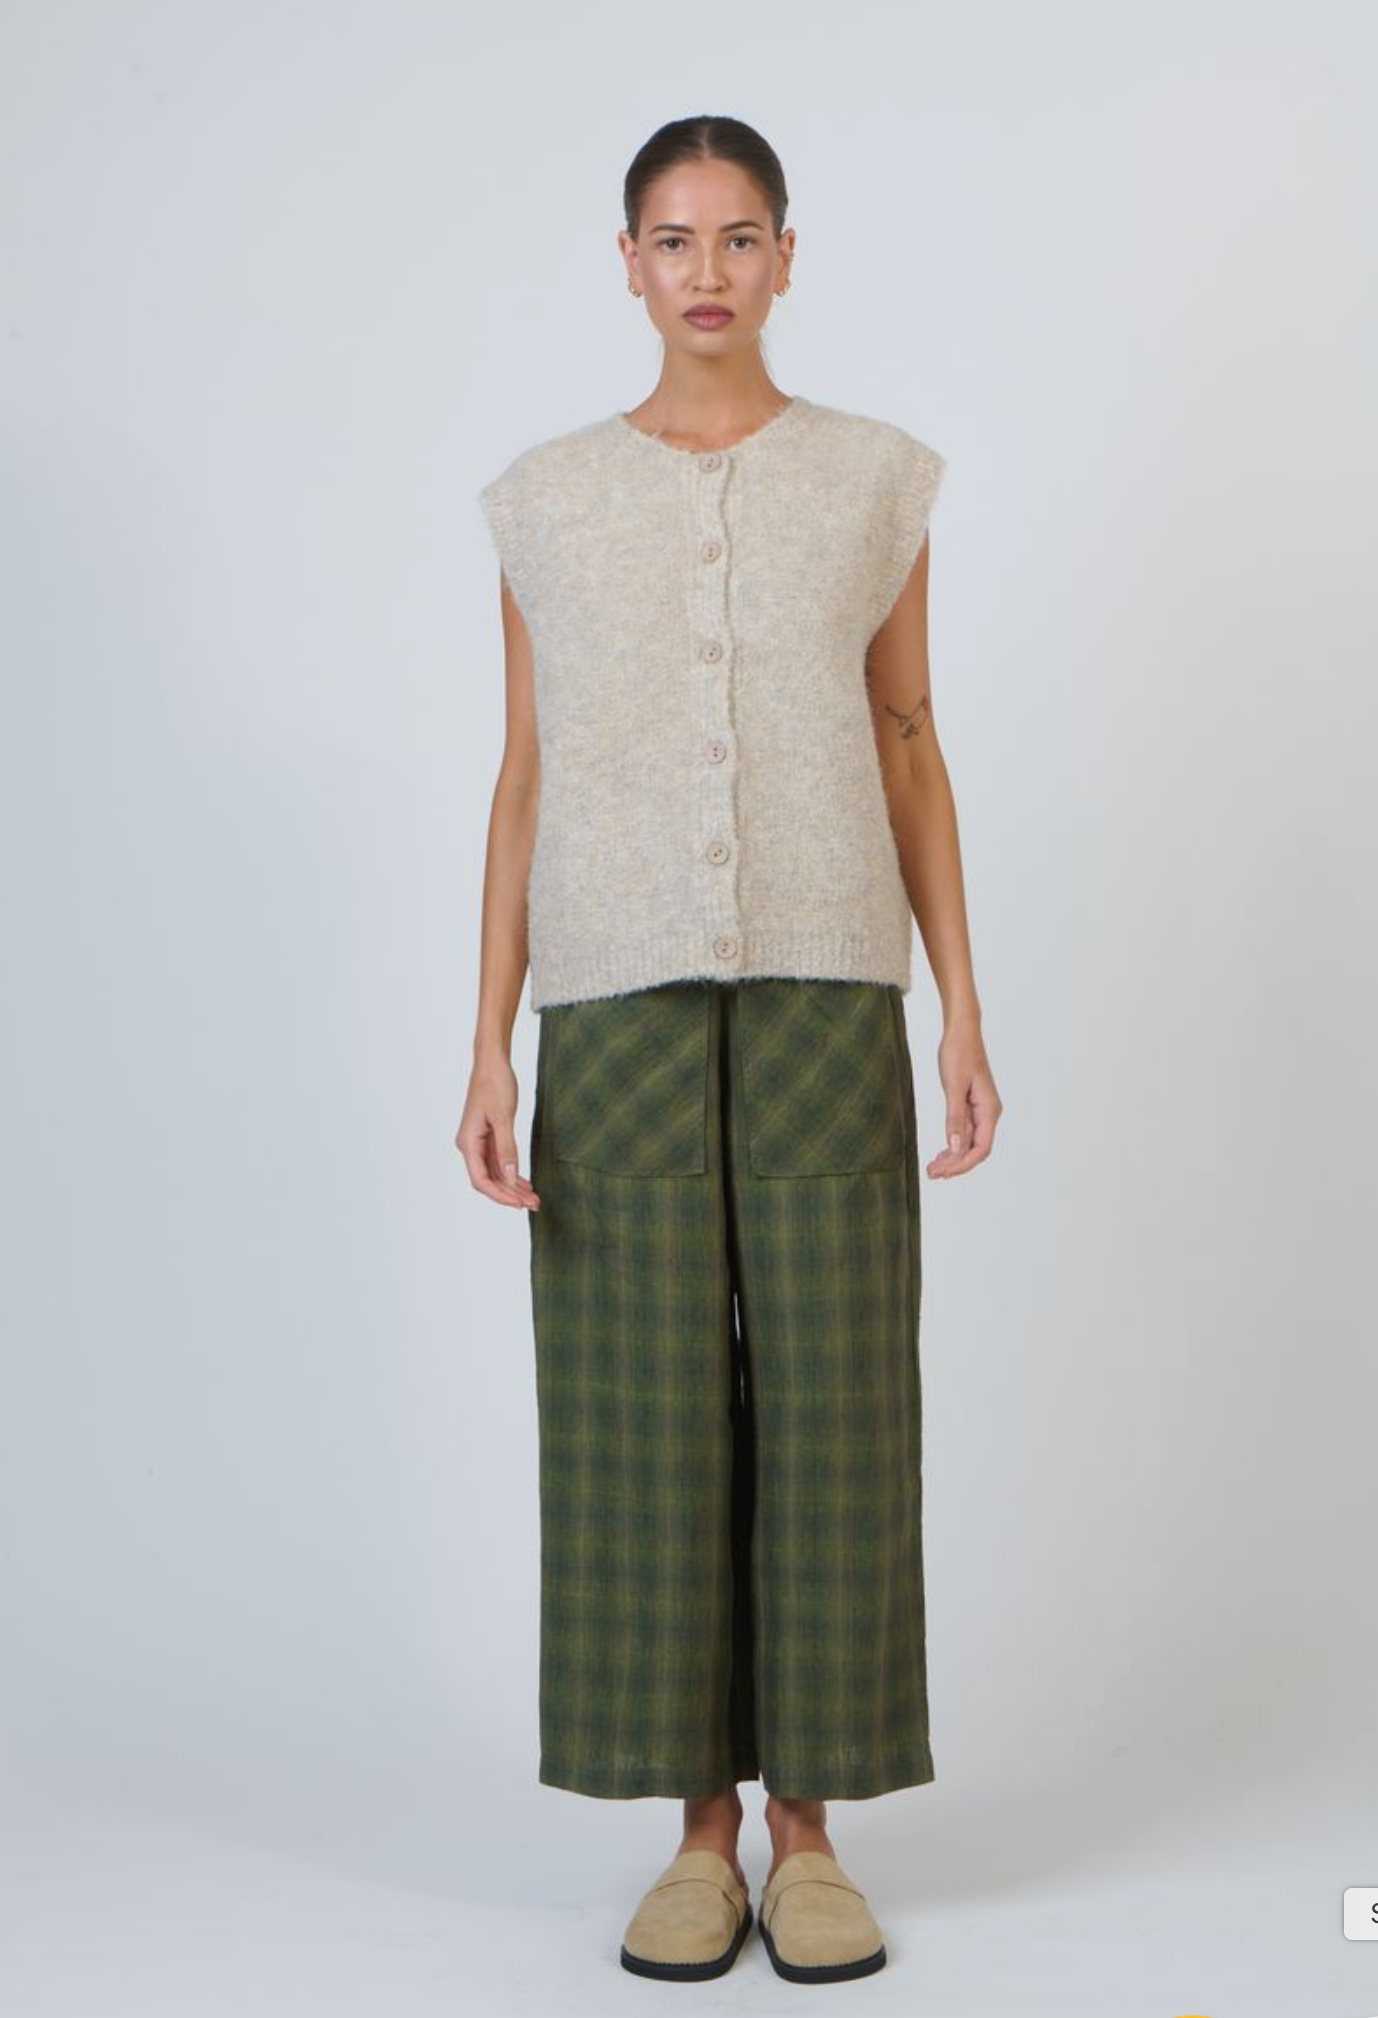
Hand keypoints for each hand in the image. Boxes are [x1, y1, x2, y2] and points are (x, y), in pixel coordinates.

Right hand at [455, 1053, 540, 1208]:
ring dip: (512, 1187)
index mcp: (467, 1143)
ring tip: (533, 1198)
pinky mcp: (488, 1137)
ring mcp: (478, 1142)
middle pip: (488, 1180)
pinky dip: (512, 1173)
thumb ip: (507, 1149)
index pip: (481, 1180)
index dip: (500, 1195)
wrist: (492, 1062)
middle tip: (534, 1204)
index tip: (520, 1204)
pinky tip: (525, 1183)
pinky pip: (499, 1162)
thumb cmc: (495, 1084)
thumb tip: (509, 1178)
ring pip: (495, 1173)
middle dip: (510, 1195)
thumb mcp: (503, 1117)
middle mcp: (470, 1146)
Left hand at [926, 1022, 1001, 1177]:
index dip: (963, 1164)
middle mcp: (988, 1113)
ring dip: (953, 1157)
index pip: (981, 1148)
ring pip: (969, 1143)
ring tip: (933, 1168)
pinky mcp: (971, 1105)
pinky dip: (953, 1144)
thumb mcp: (953, 1086)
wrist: (961, 1031)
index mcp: (989, 1109)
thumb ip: (955, 1118)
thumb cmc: (959, 1053)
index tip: (943, 1172)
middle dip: (956, 1165)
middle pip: (975, 1149)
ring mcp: (980, 1110)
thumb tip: (955, 1147)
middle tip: (932, 1174)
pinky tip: (941, 1153)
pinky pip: (965, 1132)